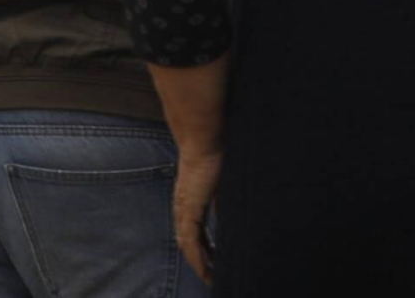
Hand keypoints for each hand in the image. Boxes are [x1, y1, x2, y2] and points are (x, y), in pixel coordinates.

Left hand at [173, 148, 220, 284]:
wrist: (204, 137)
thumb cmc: (216, 152)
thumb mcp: (225, 181)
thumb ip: (225, 198)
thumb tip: (231, 212)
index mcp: (192, 199)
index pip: (196, 230)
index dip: (204, 246)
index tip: (215, 259)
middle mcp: (184, 205)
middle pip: (189, 240)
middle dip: (200, 260)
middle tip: (212, 276)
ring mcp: (184, 207)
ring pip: (188, 243)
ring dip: (198, 262)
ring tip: (209, 277)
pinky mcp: (188, 207)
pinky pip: (190, 239)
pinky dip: (196, 256)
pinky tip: (203, 268)